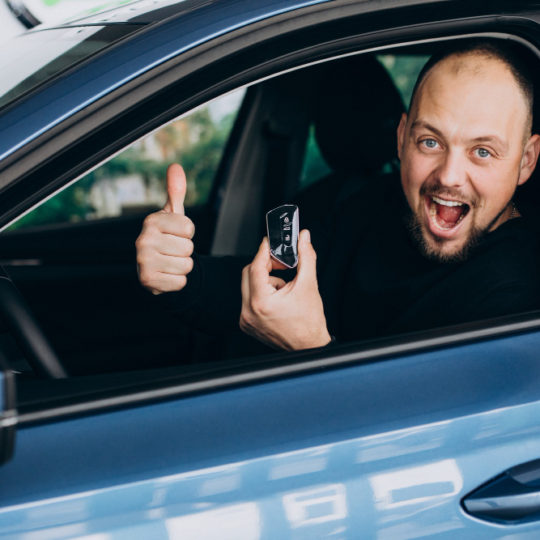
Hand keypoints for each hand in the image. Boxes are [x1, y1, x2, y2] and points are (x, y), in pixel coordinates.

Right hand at [136, 164, 194, 294]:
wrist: (155, 267)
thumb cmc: (167, 237)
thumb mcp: (173, 215)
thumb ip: (176, 191)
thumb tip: (175, 166)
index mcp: (151, 222)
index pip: (189, 228)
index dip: (188, 234)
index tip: (176, 234)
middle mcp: (143, 240)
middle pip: (188, 248)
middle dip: (185, 252)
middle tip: (172, 251)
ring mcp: (143, 261)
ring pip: (186, 266)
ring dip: (183, 267)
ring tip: (170, 262)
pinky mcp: (147, 281)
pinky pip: (180, 282)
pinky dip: (177, 282)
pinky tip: (167, 275)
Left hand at [240, 230, 331, 349]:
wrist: (309, 346)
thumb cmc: (309, 322)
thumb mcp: (308, 285)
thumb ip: (305, 257)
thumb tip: (303, 238)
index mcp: (261, 303)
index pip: (255, 267)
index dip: (264, 252)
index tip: (270, 243)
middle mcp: (249, 312)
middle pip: (248, 274)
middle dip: (265, 266)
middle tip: (282, 264)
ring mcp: (246, 320)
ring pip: (249, 286)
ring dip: (265, 281)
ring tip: (284, 289)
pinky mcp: (247, 324)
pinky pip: (249, 299)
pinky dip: (262, 293)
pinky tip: (278, 299)